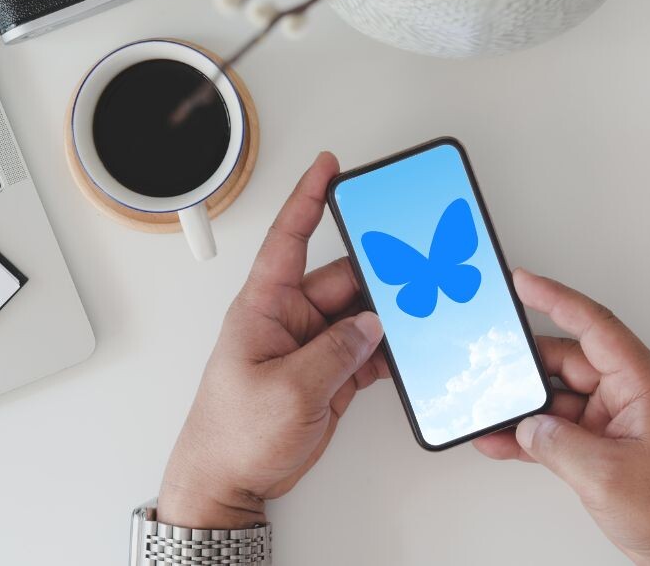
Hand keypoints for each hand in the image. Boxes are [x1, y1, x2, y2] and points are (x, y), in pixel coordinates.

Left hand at [158, 152, 388, 528]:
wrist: (230, 482)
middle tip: (413, 270)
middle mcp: (289, 319)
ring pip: (361, 316)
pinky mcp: (328, 374)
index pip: (288, 239)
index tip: (329, 166)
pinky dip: (388, 352)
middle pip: (343, 280)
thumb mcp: (288, 391)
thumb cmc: (232, 434)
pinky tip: (408, 354)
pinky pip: (365, 349)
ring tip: (419, 316)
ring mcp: (311, 347)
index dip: (308, 199)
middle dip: (377, 276)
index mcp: (264, 307)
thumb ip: (336, 353)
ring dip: (388, 320)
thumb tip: (373, 325)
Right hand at [474, 269, 649, 565]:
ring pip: (560, 399)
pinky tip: (504, 440)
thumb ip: (556, 442)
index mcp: (644, 383)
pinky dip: (534, 436)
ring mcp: (619, 423)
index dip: (555, 299)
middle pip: (568, 363)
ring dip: (525, 410)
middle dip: (527, 367)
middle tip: (491, 366)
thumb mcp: (605, 474)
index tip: (523, 283)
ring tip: (490, 412)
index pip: (593, 325)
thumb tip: (527, 424)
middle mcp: (632, 395)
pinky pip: (562, 430)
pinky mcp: (609, 449)